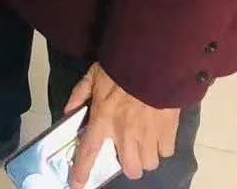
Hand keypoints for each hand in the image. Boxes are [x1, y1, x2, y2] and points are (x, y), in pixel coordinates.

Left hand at [66, 63, 178, 186]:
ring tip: (144, 141)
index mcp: (104, 119)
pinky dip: (162, 146)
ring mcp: (149, 135)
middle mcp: (126, 133)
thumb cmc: (120, 67)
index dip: (82, 171)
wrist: (153, 60)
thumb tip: (68, 112)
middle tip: (127, 151)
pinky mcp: (168, 131)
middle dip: (129, 164)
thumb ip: (79, 94)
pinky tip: (158, 133)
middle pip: (130, 169)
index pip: (89, 151)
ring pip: (149, 164)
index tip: (76, 185)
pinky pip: (166, 152)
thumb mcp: (93, 75)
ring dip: (146, 156)